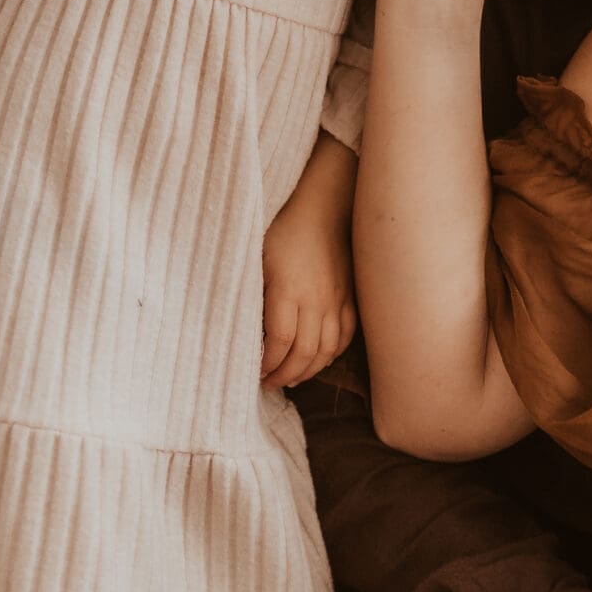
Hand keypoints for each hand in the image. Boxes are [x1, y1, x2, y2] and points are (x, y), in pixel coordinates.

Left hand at [261, 139, 358, 389]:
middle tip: (270, 383)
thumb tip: (241, 330)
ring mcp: (336, 300)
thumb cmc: (281, 231)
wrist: (321, 208)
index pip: (279, 342)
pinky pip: (345, 336)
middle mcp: (315, 300)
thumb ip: (252, 296)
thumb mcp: (255, 259)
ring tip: (291, 377)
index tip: (254, 372)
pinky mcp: (349, 297)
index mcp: (288, 290)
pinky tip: (318, 359)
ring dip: (308, 370)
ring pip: (327, 350)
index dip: (267, 365)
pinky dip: (332, 354)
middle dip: (285, 375)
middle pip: (304, 353)